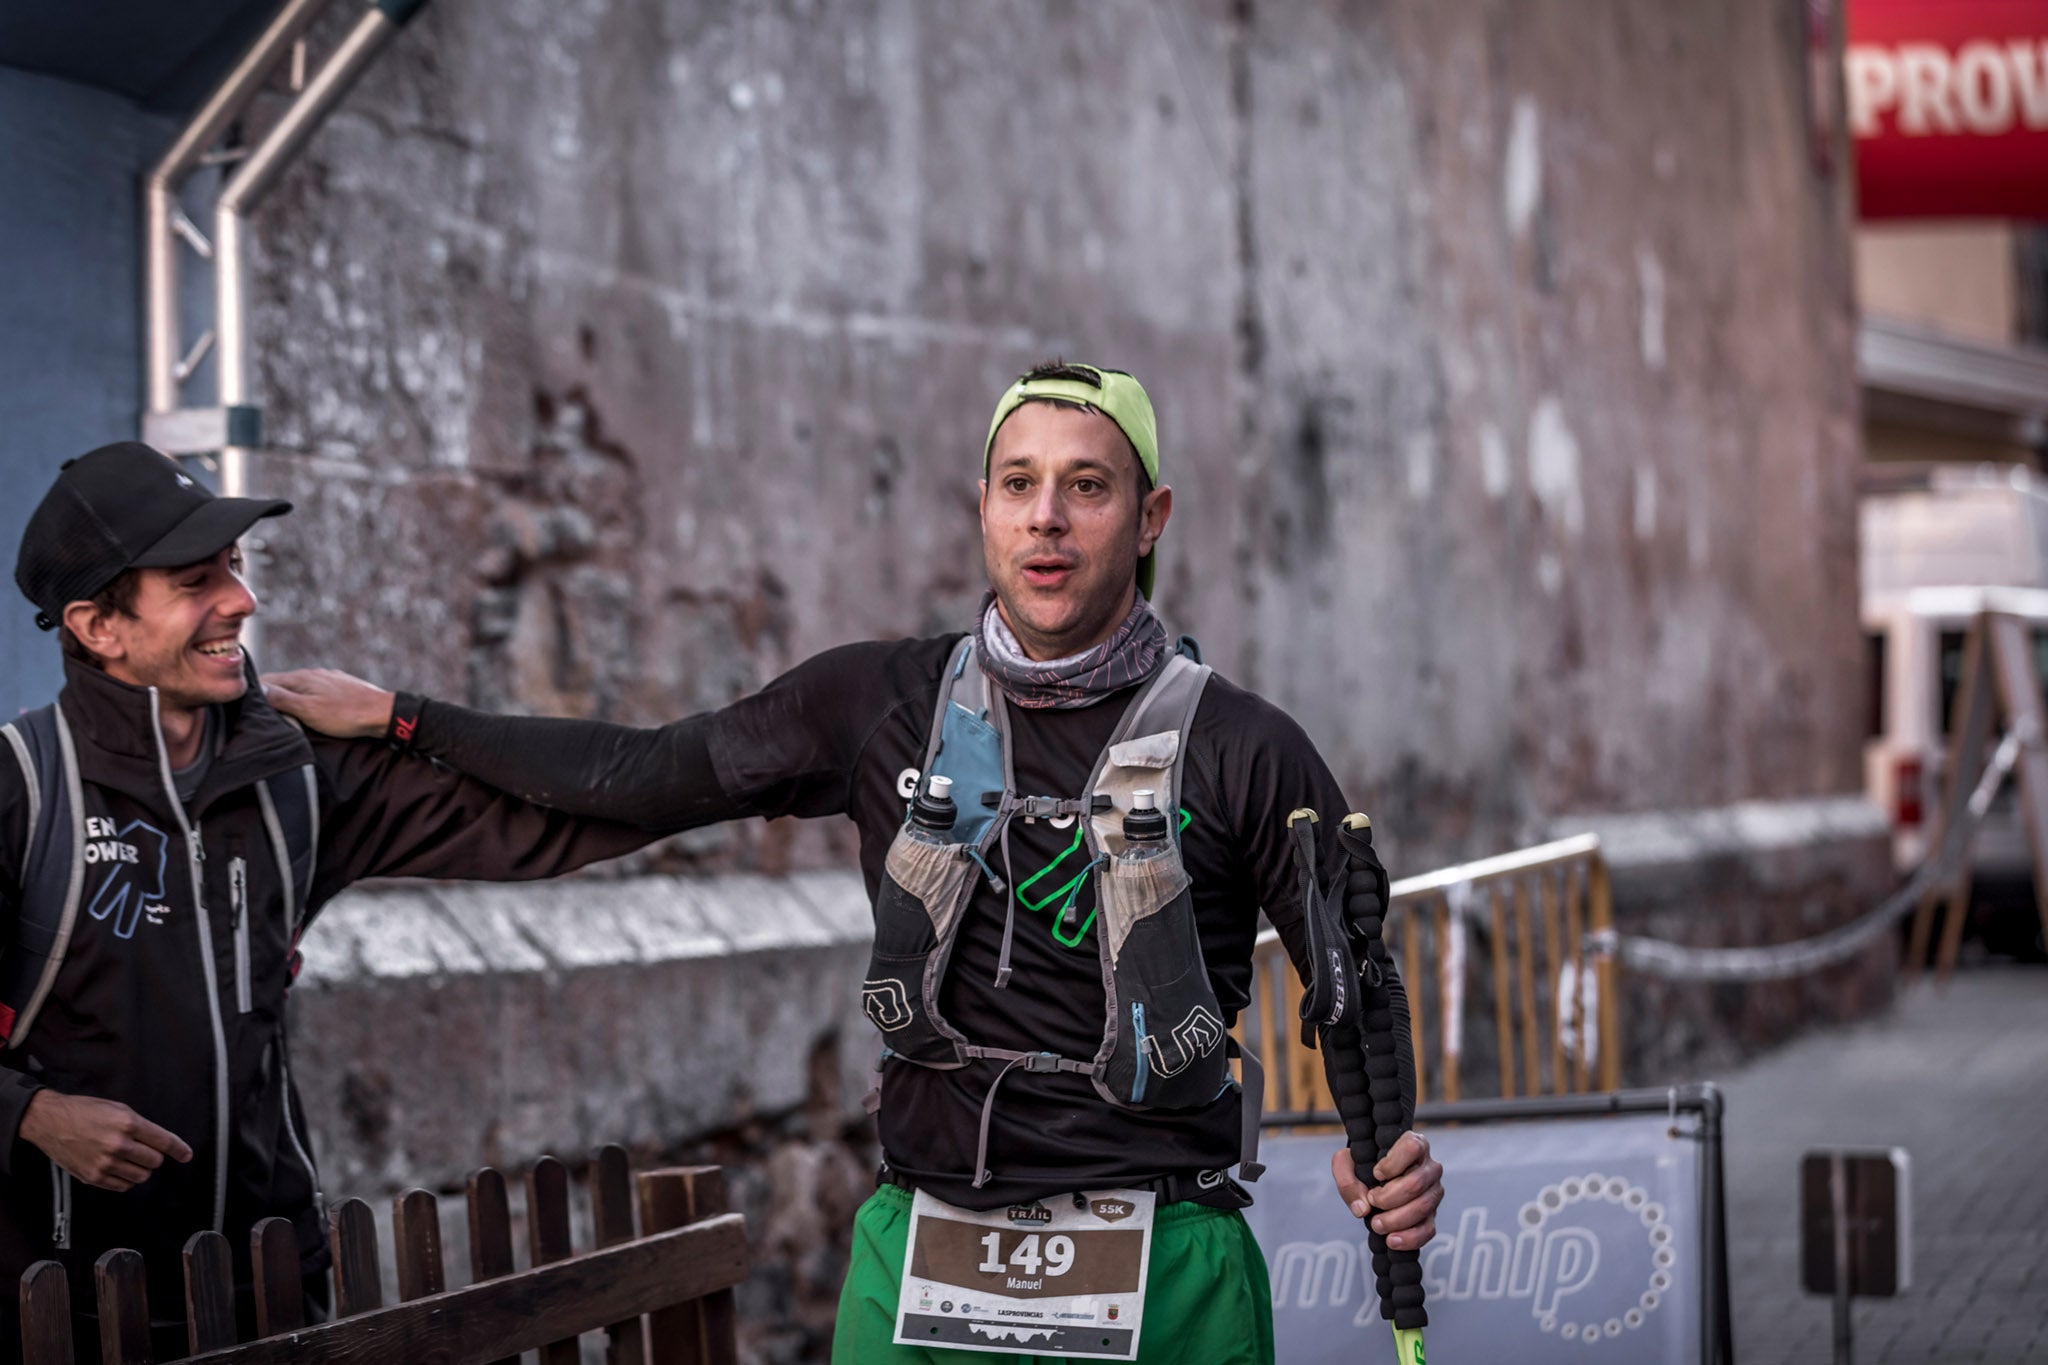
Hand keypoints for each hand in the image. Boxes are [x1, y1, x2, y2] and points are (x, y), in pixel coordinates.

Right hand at [20, 1091, 192, 1191]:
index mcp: (128, 1123)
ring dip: (140, 1169)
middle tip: (143, 1150)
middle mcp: (118, 1145)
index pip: (163, 1141)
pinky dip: (125, 1180)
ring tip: (129, 1159)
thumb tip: (160, 1142)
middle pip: (154, 1162)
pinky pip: (122, 1186)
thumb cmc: (84, 1111)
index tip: (186, 1155)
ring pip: (141, 1176)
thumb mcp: (118, 1109)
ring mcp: (105, 1163)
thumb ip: (140, 1126)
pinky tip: (118, 1169)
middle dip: (153, 1157)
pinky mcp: (93, 1177)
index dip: (179, 1149)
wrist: (50, 1121)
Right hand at [265, 668, 396, 738]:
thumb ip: (282, 699)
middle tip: (260, 715)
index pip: (266, 681)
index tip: (243, 708)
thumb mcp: (308, 710)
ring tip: (282, 715)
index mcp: (301, 678)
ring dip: (288, 699)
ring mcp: (328, 679)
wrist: (383, 714)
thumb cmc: (346, 715)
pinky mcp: (340, 687)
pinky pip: (315, 691)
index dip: (253, 693)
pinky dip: (306, 700)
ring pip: (299, 687)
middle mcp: (313, 674)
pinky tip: (308, 710)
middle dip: (269, 697)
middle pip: (281, 684)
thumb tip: (256, 689)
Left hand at [1331, 1131, 1442, 1250]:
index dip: (1392, 1164)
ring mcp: (1434, 1192)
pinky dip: (1409, 1238)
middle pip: (1415, 1183)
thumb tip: (1362, 1207)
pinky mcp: (1432, 1215)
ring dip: (1396, 1220)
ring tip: (1376, 1224)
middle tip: (1371, 1201)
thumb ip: (1346, 1177)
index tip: (1375, 1174)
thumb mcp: (1347, 1162)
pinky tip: (1392, 1240)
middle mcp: (1429, 1167)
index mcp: (1413, 1144)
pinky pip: (1428, 1230)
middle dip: (1388, 1198)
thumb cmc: (1364, 1166)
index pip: (1412, 1148)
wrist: (1372, 1182)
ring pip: (1422, 1207)